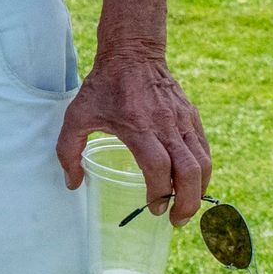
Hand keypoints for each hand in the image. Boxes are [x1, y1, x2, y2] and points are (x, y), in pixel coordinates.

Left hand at [57, 48, 210, 225]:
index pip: (158, 166)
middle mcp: (166, 125)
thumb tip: (73, 183)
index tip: (152, 207)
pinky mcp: (192, 117)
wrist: (132, 53)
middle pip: (188, 171)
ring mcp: (183, 121)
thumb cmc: (103, 86)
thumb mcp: (77, 115)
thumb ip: (68, 150)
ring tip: (185, 207)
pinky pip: (204, 150)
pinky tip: (192, 184)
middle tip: (175, 220)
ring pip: (202, 163)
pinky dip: (202, 172)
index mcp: (138, 126)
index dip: (158, 191)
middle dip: (186, 202)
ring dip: (198, 191)